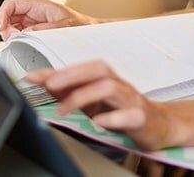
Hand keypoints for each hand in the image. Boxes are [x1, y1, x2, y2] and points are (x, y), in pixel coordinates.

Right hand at [0, 0, 96, 38]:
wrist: (91, 30)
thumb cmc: (82, 25)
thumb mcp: (66, 25)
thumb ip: (46, 28)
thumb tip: (26, 32)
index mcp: (39, 5)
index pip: (11, 4)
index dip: (2, 15)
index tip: (2, 29)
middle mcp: (33, 12)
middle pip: (8, 15)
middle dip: (4, 27)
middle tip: (11, 39)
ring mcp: (33, 21)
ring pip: (11, 25)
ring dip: (10, 34)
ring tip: (18, 42)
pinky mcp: (34, 31)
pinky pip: (18, 33)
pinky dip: (16, 39)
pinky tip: (22, 44)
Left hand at [27, 60, 173, 150]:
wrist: (161, 125)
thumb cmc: (124, 111)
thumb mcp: (94, 100)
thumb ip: (69, 91)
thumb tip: (42, 81)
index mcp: (107, 78)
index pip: (82, 67)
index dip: (57, 70)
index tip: (32, 76)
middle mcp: (120, 85)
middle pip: (98, 70)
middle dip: (72, 75)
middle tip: (50, 85)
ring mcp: (132, 100)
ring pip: (111, 88)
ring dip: (85, 96)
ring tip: (65, 109)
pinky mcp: (142, 118)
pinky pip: (130, 115)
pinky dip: (113, 117)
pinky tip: (99, 122)